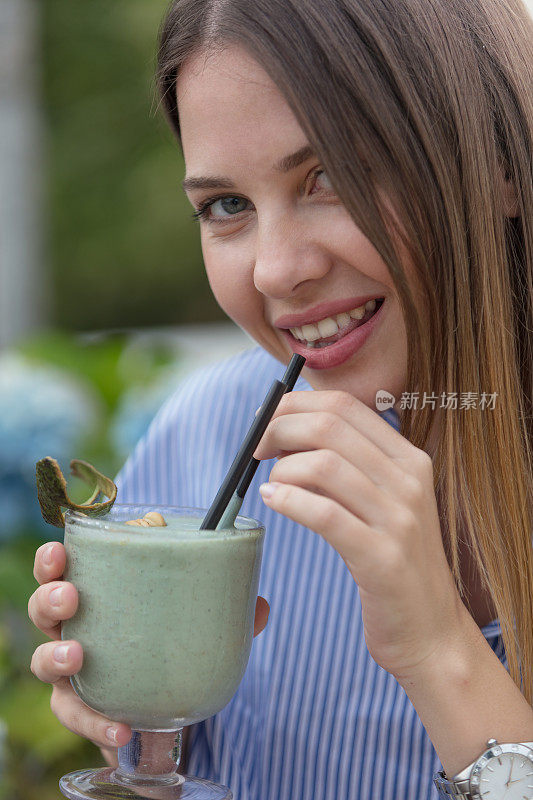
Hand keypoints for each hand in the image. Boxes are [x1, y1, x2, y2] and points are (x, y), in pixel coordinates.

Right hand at [28, 542, 269, 750]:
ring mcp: (72, 673)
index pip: (65, 569)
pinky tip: (120, 726)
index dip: (54, 559)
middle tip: (71, 595)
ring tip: (76, 654)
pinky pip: (77, 717)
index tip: (60, 549)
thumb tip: (260, 604)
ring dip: (54, 654)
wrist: (163, 709)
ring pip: (42, 661)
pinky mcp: (81, 711)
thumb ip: (225, 613)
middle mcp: (75, 630)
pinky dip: (96, 723)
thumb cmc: (168, 647)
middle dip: (49, 597)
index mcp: (99, 596)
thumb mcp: (195, 623)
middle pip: (42, 608)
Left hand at [253, 390, 465, 680]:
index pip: (345, 406)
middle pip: (330, 425)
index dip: (296, 404)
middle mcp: (409, 480)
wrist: (431, 631)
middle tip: (256, 449)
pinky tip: (272, 502)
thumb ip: (349, 466)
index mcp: (409, 459)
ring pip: (324, 464)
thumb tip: (288, 434)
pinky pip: (325, 514)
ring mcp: (400, 518)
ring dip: (283, 469)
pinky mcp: (382, 557)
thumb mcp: (383, 504)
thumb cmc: (393, 562)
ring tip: (271, 486)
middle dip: (279, 428)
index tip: (267, 419)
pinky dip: (289, 501)